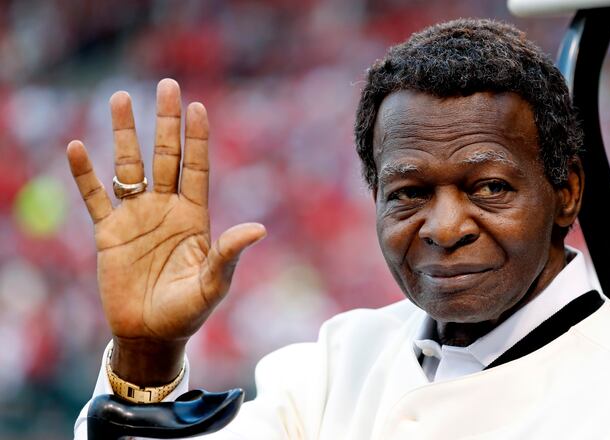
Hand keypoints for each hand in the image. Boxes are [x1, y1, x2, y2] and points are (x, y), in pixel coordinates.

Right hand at [67, 79, 265, 384]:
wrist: (151, 334)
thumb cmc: (188, 311)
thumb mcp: (213, 284)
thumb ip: (229, 254)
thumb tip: (258, 229)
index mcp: (194, 216)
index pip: (197, 167)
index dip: (197, 138)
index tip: (197, 107)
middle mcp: (166, 208)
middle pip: (165, 156)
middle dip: (166, 122)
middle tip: (167, 85)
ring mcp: (136, 217)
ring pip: (129, 166)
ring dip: (124, 134)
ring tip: (120, 98)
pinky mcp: (109, 232)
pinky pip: (95, 197)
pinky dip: (85, 175)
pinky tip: (78, 148)